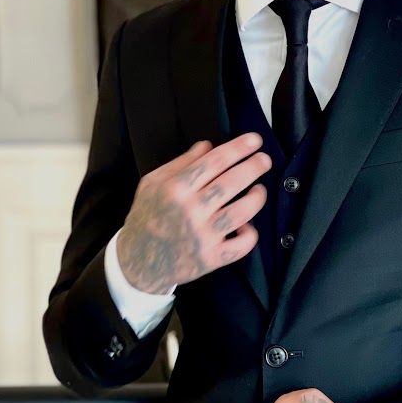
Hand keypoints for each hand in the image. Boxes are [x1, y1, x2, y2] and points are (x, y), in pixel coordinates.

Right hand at [116, 135, 271, 293]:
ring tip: (260, 189)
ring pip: (242, 212)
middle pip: (231, 183)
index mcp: (175, 189)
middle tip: (264, 160)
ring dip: (257, 197)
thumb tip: (208, 145)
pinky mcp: (211, 258)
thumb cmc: (147, 218)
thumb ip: (181, 162)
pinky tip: (247, 224)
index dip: (238, 148)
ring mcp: (203, 236)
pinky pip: (242, 245)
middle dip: (253, 167)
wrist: (137, 262)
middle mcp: (191, 211)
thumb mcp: (153, 183)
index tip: (254, 140)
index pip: (214, 162)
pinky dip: (250, 233)